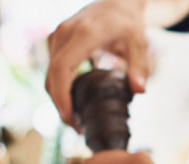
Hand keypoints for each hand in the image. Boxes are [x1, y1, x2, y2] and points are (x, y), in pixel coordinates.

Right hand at [46, 0, 151, 126]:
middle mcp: (64, 34)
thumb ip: (139, 66)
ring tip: (77, 119)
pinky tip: (75, 102)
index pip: (61, 68)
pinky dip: (59, 87)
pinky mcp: (56, 42)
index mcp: (83, 34)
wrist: (116, 2)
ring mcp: (57, 36)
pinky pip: (52, 69)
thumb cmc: (127, 22)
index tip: (69, 117)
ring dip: (58, 98)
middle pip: (51, 76)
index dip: (60, 95)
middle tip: (77, 127)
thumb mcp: (138, 42)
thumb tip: (139, 91)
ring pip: (49, 74)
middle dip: (60, 104)